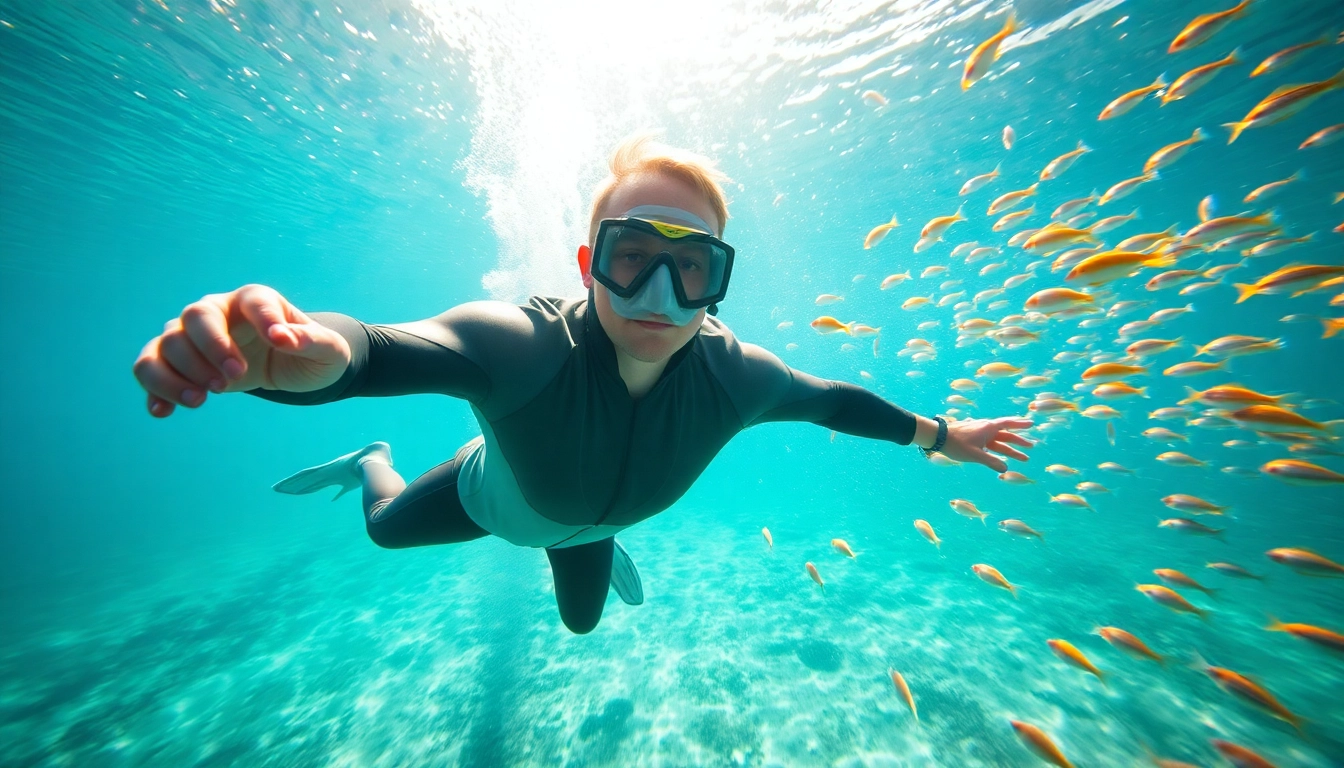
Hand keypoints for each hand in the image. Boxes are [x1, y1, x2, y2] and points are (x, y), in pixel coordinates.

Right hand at [132, 284, 350, 417]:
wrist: (291, 367)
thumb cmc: (310, 352)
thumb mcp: (327, 350)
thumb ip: (311, 341)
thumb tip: (285, 339)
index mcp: (256, 301)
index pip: (254, 301)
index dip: (264, 318)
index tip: (278, 341)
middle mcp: (220, 311)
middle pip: (195, 317)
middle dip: (210, 349)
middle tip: (231, 381)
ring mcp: (195, 336)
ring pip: (167, 343)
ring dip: (177, 373)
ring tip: (200, 401)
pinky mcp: (182, 363)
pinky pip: (152, 368)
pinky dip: (153, 389)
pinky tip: (163, 412)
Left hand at [939, 416, 1035, 472]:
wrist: (938, 437)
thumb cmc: (957, 444)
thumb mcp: (976, 455)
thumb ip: (991, 462)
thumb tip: (1005, 469)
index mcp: (989, 428)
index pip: (1009, 424)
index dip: (1020, 424)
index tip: (1031, 424)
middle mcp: (986, 429)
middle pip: (1006, 435)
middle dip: (1019, 442)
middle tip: (1031, 447)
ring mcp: (979, 433)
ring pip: (998, 442)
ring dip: (1010, 449)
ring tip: (1022, 458)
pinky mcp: (973, 438)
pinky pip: (989, 444)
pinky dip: (997, 449)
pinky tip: (1000, 455)